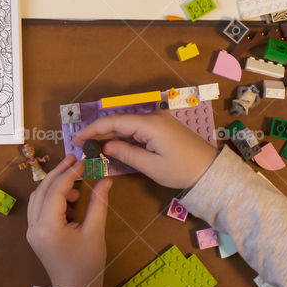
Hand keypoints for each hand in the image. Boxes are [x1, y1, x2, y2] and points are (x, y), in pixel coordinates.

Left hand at [26, 154, 110, 286]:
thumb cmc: (87, 265)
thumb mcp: (95, 232)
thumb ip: (98, 203)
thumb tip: (106, 179)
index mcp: (48, 227)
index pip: (56, 191)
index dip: (69, 173)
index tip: (82, 161)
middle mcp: (34, 227)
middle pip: (42, 190)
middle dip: (59, 173)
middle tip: (74, 159)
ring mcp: (31, 230)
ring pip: (38, 197)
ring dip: (54, 185)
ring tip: (77, 185)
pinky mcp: (34, 233)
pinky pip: (39, 207)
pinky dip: (52, 197)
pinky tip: (70, 200)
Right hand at [73, 112, 218, 189]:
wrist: (209, 170)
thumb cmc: (181, 170)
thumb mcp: (151, 166)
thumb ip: (126, 154)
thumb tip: (105, 146)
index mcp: (149, 124)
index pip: (113, 122)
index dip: (93, 129)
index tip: (77, 138)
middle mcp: (152, 117)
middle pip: (118, 120)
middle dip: (98, 131)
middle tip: (80, 143)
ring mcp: (158, 120)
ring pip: (126, 124)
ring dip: (109, 133)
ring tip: (91, 145)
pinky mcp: (161, 127)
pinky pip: (136, 128)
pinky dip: (122, 135)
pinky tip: (111, 143)